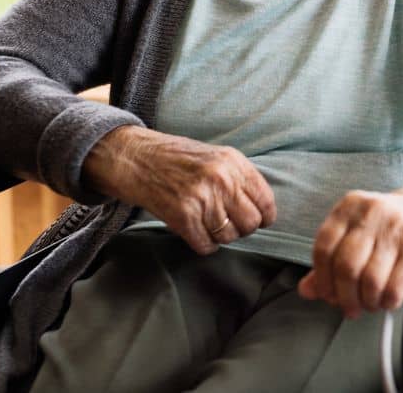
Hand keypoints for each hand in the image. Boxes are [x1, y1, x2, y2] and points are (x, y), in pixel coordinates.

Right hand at [82, 125, 275, 254]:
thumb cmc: (178, 159)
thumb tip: (262, 208)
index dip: (264, 216)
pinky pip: (206, 245)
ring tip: (209, 225)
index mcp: (234, 162)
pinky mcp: (182, 216)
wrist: (137, 158)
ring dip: (221, 236)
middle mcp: (221, 179)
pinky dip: (204, 244)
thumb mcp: (217, 156)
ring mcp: (202, 198)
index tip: (259, 220)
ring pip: (229, 236)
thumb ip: (240, 178)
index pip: (265, 201)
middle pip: (251, 223)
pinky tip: (196, 232)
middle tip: (229, 223)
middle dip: (242, 228)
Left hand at [297, 188, 402, 317]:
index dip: (322, 279)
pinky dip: (387, 303)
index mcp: (350, 206)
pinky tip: (388, 299)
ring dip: (367, 302)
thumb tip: (306, 289)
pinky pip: (394, 289)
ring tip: (370, 303)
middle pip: (346, 267)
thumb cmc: (393, 224)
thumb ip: (330, 260)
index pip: (323, 248)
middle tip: (349, 307)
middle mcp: (372, 212)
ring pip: (369, 281)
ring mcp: (397, 229)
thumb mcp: (359, 232)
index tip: (328, 295)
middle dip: (344, 297)